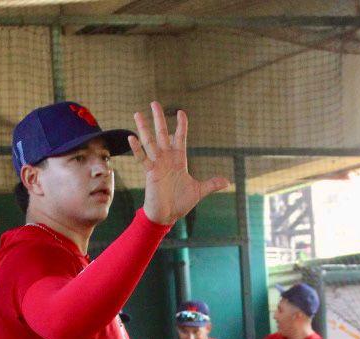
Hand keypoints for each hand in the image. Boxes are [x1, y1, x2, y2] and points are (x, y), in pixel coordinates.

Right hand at [130, 102, 230, 226]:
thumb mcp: (199, 191)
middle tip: (154, 102)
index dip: (181, 125)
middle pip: (162, 134)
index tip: (181, 112)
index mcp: (179, 159)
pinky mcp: (150, 173)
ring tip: (137, 113)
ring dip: (144, 128)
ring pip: (150, 142)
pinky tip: (132, 137)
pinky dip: (137, 149)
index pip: (180, 138)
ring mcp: (157, 164)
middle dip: (158, 118)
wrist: (167, 216)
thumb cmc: (180, 203)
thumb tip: (227, 181)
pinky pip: (142, 159)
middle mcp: (167, 158)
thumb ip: (211, 184)